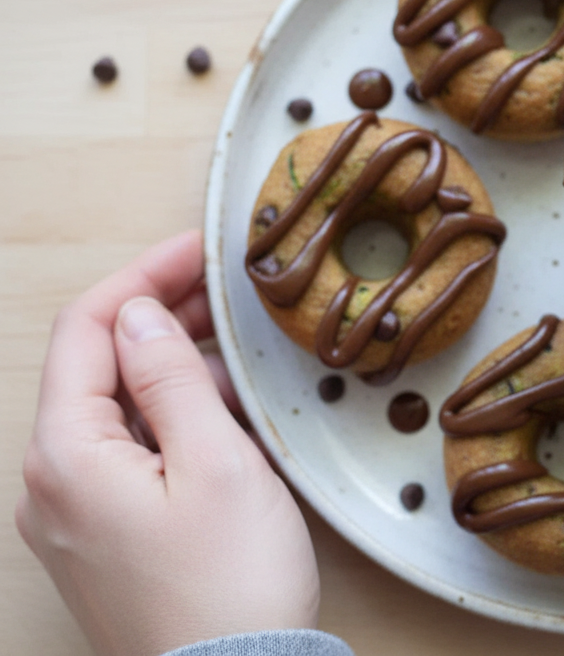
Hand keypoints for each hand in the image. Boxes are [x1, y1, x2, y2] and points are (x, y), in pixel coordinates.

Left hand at [15, 230, 319, 655]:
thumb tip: (141, 314)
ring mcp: (73, 515)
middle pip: (97, 368)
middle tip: (230, 293)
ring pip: (117, 412)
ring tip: (242, 359)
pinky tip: (226, 420)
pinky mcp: (104, 538)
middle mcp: (51, 482)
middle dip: (161, 320)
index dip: (145, 276)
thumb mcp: (216, 461)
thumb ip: (170, 377)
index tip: (200, 249)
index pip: (88, 330)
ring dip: (173, 373)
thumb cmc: (230, 584)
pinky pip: (129, 455)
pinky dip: (173, 422)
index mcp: (66, 454)